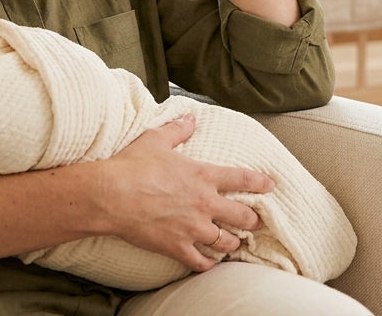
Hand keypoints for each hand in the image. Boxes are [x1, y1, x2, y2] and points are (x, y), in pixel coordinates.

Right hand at [100, 113, 273, 271]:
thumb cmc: (132, 165)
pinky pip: (200, 262)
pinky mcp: (177, 246)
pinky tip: (210, 264)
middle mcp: (204, 203)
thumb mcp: (156, 139)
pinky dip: (208, 264)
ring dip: (232, 243)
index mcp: (203, 176)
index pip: (242, 179)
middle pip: (242, 216)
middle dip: (253, 220)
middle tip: (256, 222)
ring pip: (225, 242)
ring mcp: (192, 228)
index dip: (260, 183)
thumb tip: (190, 118)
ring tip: (235, 244)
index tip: (271, 186)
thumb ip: (177, 129)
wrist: (110, 195)